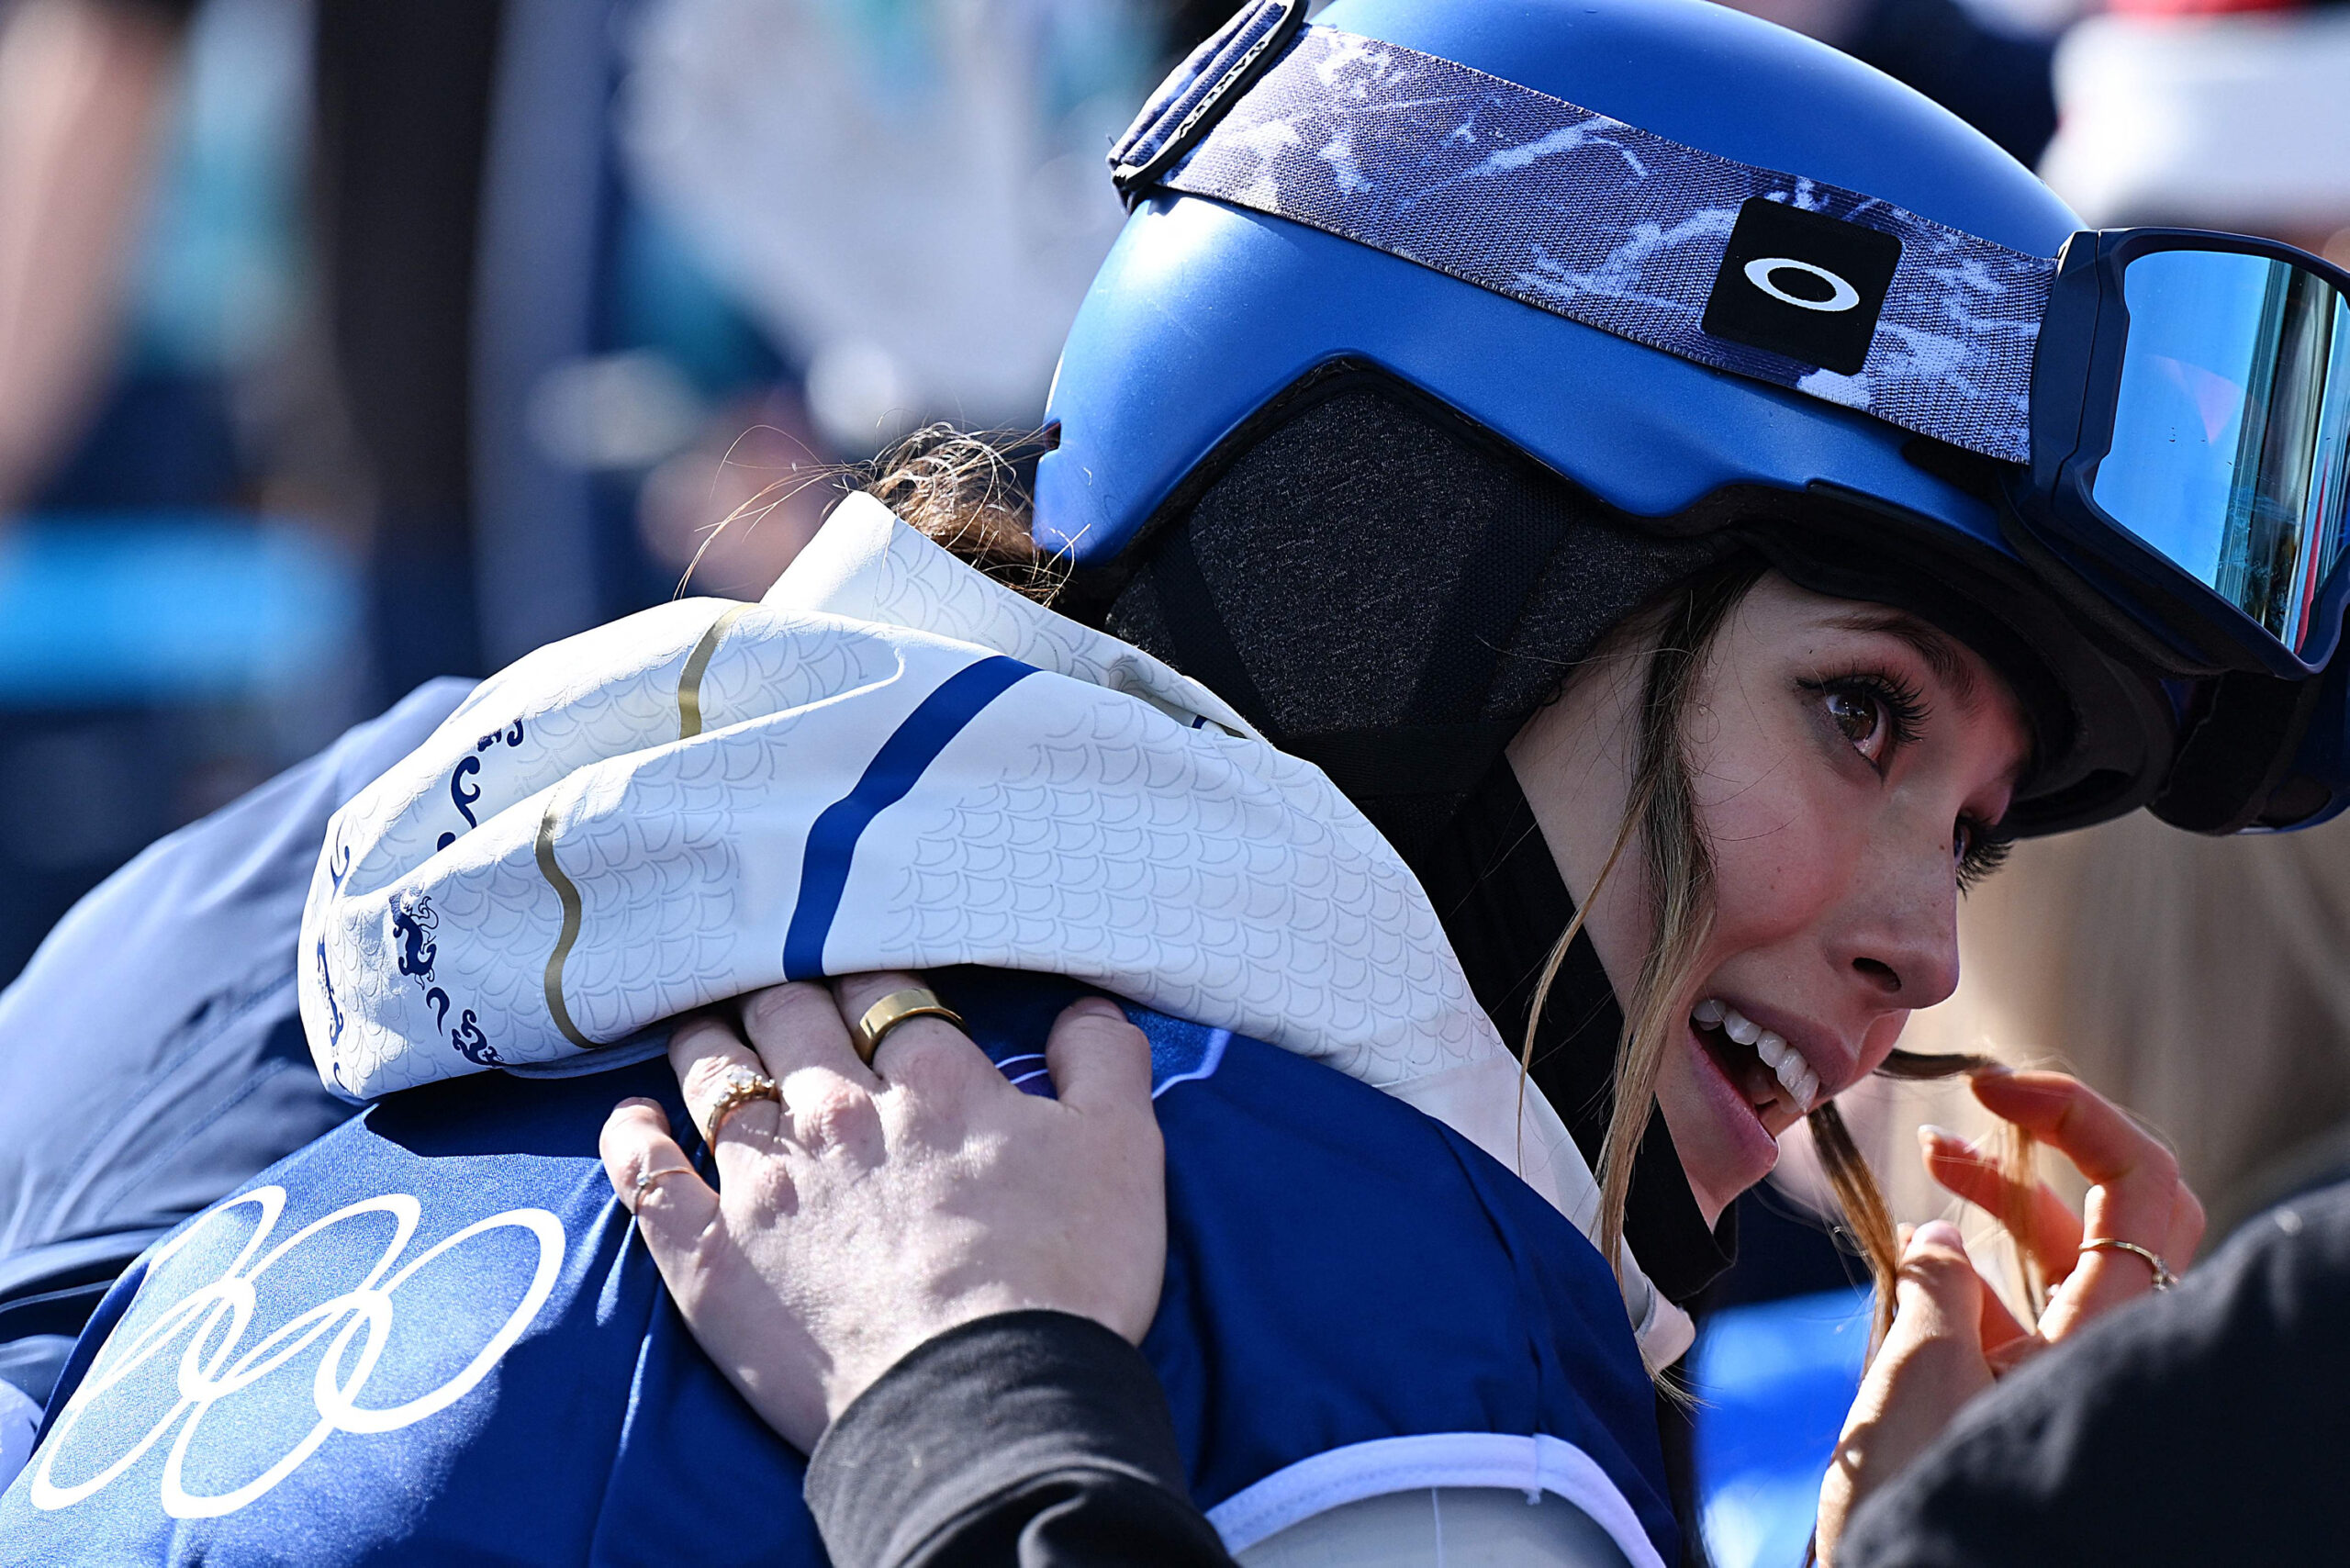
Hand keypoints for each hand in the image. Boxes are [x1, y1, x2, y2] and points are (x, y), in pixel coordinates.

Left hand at [597, 971, 1165, 1451]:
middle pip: (788, 1015)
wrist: (983, 1404)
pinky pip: (644, 1176)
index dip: (876, 982)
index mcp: (933, 1078)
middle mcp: (838, 1110)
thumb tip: (1082, 1008)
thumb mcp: (1123, 1149)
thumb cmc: (1065, 1278)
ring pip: (714, 1074)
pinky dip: (631, 1137)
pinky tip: (632, 1119)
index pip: (884, 992)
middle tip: (786, 998)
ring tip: (711, 1034)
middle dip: (787, 995)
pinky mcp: (711, 1255)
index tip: (872, 987)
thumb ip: (1103, 1060)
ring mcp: (764, 1180)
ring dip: (711, 1043)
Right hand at [1815, 1070, 2204, 1563]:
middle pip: (2114, 1213)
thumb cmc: (1921, 1493)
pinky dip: (1979, 1270)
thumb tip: (1939, 1241)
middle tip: (1966, 1114)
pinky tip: (1918, 1263)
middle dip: (2038, 1152)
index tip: (1989, 1085)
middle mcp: (2108, 1352)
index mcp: (2107, 1336)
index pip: (2141, 1184)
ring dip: (1998, 1205)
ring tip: (1924, 1173)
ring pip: (2064, 1262)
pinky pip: (2026, 1313)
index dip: (2074, 1114)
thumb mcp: (1923, 1370)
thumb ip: (1938, 1280)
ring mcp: (2072, 1378)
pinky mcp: (2031, 1402)